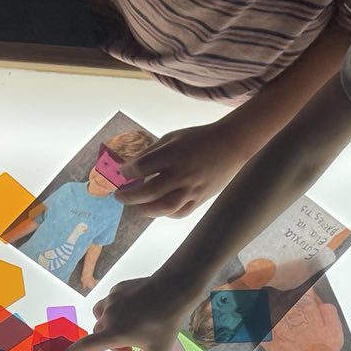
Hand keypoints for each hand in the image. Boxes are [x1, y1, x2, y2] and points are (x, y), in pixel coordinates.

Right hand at [61, 276, 188, 350]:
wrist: (172, 290)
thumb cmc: (165, 322)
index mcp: (115, 333)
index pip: (88, 345)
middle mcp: (109, 316)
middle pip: (98, 332)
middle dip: (110, 343)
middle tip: (129, 348)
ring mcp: (113, 300)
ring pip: (101, 315)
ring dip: (108, 324)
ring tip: (126, 328)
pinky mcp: (119, 289)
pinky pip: (111, 301)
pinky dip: (116, 309)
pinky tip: (133, 310)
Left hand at [114, 115, 248, 217]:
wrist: (230, 146)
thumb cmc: (198, 139)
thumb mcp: (173, 137)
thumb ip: (152, 152)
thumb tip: (132, 167)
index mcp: (173, 154)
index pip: (142, 167)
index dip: (127, 172)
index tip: (122, 173)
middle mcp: (182, 173)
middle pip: (149, 191)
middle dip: (130, 196)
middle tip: (120, 196)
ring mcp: (192, 188)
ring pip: (164, 207)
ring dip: (146, 210)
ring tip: (137, 207)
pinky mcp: (201, 198)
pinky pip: (180, 212)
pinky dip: (166, 213)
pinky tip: (158, 209)